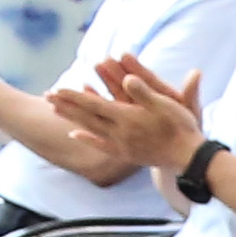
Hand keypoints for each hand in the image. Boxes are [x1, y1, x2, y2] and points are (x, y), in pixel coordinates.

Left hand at [49, 54, 207, 172]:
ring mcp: (121, 145)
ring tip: (54, 110)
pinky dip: (86, 139)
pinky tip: (74, 134)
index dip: (74, 97)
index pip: (94, 104)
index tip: (56, 89)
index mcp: (128, 117)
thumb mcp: (166, 104)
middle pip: (86, 117)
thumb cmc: (181, 127)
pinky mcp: (126, 154)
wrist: (189, 157)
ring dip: (71, 119)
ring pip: (90, 130)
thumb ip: (144, 92)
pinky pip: (101, 145)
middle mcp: (120, 132)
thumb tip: (127, 79)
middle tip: (46, 97)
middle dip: (66, 106)